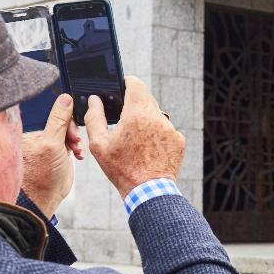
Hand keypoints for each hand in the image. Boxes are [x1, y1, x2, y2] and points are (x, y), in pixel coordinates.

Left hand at [21, 94, 84, 217]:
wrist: (45, 199)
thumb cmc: (42, 175)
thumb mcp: (52, 143)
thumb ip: (59, 120)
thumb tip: (65, 98)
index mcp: (30, 132)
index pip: (53, 116)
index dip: (66, 122)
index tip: (73, 134)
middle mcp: (38, 137)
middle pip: (62, 123)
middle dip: (72, 133)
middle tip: (76, 143)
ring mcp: (48, 146)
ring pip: (68, 133)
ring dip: (76, 141)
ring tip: (77, 151)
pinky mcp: (56, 154)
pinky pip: (70, 143)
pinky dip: (76, 148)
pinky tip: (77, 155)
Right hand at [84, 75, 185, 195]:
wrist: (148, 191)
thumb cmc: (122, 169)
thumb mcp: (99, 144)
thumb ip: (94, 118)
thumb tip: (94, 101)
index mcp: (136, 114)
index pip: (136, 84)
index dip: (127, 82)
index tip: (122, 85)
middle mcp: (157, 117)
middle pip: (146, 99)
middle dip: (134, 105)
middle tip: (123, 119)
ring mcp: (170, 128)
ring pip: (156, 114)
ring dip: (146, 120)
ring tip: (135, 139)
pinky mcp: (178, 140)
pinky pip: (166, 129)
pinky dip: (157, 134)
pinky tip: (147, 148)